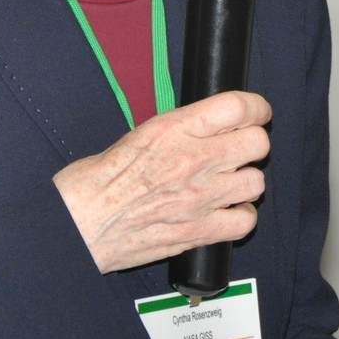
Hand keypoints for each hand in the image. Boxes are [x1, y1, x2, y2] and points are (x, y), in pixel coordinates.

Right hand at [53, 91, 270, 272]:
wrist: (81, 224)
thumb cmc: (96, 181)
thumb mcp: (138, 135)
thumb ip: (179, 130)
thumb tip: (206, 126)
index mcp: (176, 129)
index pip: (239, 107)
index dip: (255, 108)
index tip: (254, 113)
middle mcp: (195, 160)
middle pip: (258, 143)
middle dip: (251, 144)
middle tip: (237, 150)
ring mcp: (201, 198)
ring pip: (256, 182)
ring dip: (245, 182)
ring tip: (228, 184)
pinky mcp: (199, 231)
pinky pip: (245, 222)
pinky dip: (240, 217)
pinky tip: (225, 211)